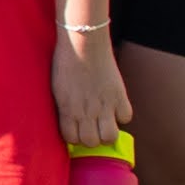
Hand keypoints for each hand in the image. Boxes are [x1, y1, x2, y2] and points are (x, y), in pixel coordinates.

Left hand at [51, 28, 128, 156]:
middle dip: (91, 139)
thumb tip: (70, 120)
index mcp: (67, 109)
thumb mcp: (58, 88)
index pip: (71, 138)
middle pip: (91, 142)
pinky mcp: (119, 96)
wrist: (82, 42)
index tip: (76, 130)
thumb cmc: (65, 62)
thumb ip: (65, 107)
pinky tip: (115, 107)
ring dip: (108, 133)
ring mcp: (104, 105)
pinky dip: (122, 115)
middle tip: (91, 127)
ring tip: (104, 123)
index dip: (74, 137)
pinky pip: (126, 117)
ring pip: (110, 137)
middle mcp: (86, 111)